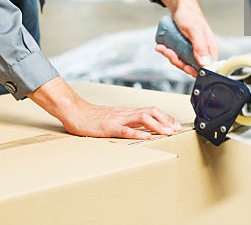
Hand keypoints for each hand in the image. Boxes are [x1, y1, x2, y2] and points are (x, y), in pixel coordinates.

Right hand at [29, 77, 180, 139]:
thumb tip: (141, 128)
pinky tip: (147, 138)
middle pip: (151, 112)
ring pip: (142, 119)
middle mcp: (125, 114)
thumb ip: (126, 122)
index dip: (165, 117)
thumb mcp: (113, 118)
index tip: (175, 125)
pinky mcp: (108, 128)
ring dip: (157, 126)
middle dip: (166, 120)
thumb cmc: (92, 117)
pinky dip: (138, 134)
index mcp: (127, 112)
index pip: (150, 111)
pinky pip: (126, 130)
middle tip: (177, 128)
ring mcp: (117, 120)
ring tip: (167, 133)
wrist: (74, 111)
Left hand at [154, 0, 218, 75]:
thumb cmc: (189, 14)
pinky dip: (168, 53)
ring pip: (182, 62)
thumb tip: (205, 63)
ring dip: (171, 56)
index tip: (184, 65)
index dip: (194, 70)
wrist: (179, 5)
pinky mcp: (185, 48)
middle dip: (178, 61)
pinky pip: (177, 56)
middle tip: (169, 52)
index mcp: (210, 48)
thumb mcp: (194, 30)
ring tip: (163, 47)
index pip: (206, 68)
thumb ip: (200, 46)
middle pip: (192, 67)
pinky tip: (162, 46)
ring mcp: (193, 50)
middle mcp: (203, 51)